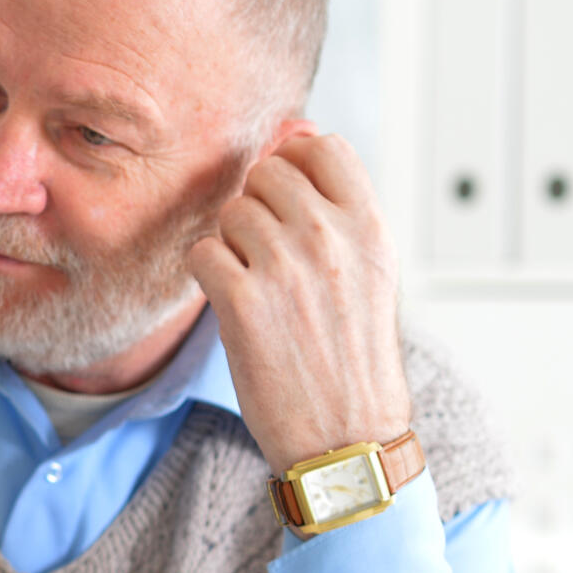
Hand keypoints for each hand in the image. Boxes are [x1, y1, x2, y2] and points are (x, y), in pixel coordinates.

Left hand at [187, 132, 411, 473]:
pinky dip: (207, 275)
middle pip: (266, 174)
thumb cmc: (353, 358)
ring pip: (230, 213)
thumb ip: (339, 208)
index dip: (294, 169)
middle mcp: (331, 238)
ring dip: (231, 245)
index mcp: (372, 227)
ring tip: (258, 288)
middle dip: (257, 209)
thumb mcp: (370, 272)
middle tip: (269, 260)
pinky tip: (232, 304)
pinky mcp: (241, 302)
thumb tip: (297, 135)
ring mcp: (285, 267)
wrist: (346, 436)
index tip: (289, 208)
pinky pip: (201, 252)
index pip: (321, 146)